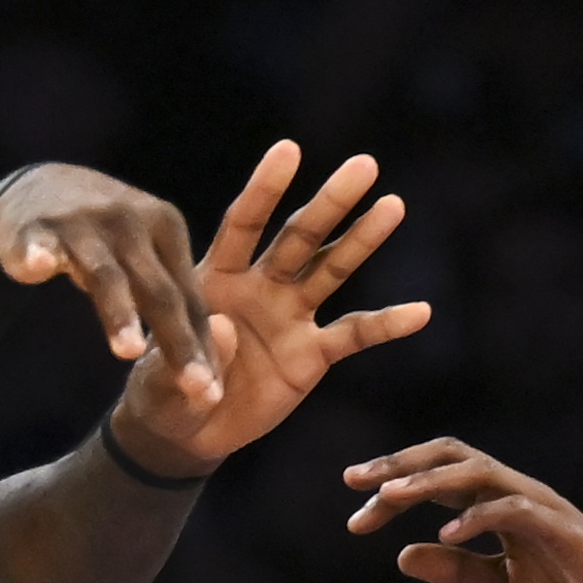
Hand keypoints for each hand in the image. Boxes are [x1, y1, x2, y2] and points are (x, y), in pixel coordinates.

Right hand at [0, 166, 222, 407]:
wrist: (41, 186)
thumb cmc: (106, 236)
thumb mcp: (145, 257)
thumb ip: (171, 302)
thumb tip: (209, 364)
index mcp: (166, 231)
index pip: (189, 298)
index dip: (203, 347)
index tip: (213, 395)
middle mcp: (131, 224)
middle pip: (159, 292)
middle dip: (178, 341)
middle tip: (195, 386)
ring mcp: (83, 224)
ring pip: (106, 275)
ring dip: (119, 312)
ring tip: (130, 351)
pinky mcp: (37, 228)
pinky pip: (39, 244)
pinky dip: (37, 255)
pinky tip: (37, 267)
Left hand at [118, 142, 431, 470]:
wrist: (188, 432)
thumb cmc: (163, 392)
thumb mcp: (161, 377)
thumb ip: (191, 352)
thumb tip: (225, 325)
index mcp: (217, 277)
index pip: (244, 224)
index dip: (265, 188)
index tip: (289, 150)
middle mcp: (260, 286)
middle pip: (300, 237)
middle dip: (330, 202)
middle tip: (365, 165)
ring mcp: (290, 316)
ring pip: (331, 271)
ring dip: (362, 240)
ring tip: (393, 205)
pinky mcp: (312, 355)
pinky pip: (353, 336)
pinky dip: (386, 326)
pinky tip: (421, 312)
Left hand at [341, 440, 582, 582]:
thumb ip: (459, 569)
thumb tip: (403, 555)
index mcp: (506, 506)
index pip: (444, 478)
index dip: (397, 485)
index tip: (355, 508)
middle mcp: (523, 496)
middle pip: (455, 458)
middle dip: (401, 466)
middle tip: (353, 481)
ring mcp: (547, 509)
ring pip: (481, 473)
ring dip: (430, 481)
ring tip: (388, 496)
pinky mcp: (566, 532)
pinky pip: (516, 511)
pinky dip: (478, 517)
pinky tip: (444, 533)